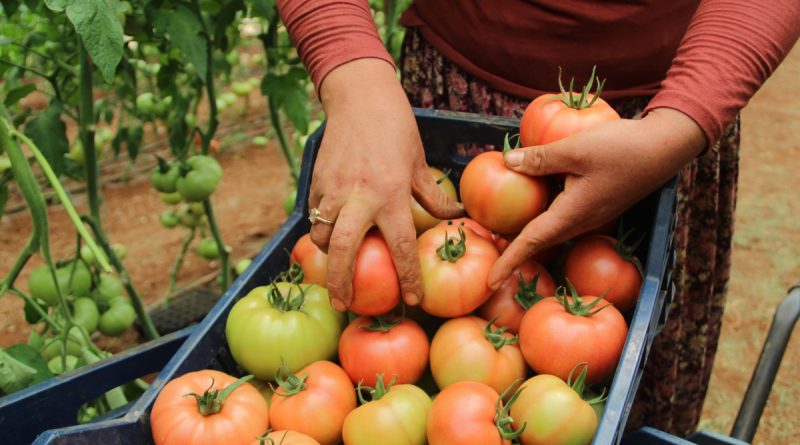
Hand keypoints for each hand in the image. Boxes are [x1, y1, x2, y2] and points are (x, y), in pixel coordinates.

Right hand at [312, 59, 462, 310]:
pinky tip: (327, 236)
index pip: (400, 247)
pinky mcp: (316, 183)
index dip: (408, 278)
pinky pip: (315, 216)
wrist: (360, 98)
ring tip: (334, 271)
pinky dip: (320, 229)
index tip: (411, 300)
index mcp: (391, 195)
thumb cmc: (396, 130)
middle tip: (344, 306)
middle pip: (344, 251)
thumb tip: (455, 219)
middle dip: (341, 283)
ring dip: (326, 257)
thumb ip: (432, 196)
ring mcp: (333, 191)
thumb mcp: (419, 163)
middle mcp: (360, 198)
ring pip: (321, 236)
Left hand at [487, 108, 705, 287]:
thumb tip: (506, 162)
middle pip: (537, 239)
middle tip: (483, 249)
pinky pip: (559, 212)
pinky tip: (527, 193)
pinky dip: (539, 210)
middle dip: (510, 250)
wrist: (664, 147)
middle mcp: (579, 222)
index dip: (509, 262)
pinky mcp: (593, 203)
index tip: (489, 282)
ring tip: (496, 228)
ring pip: (548, 226)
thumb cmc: (622, 149)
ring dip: (524, 231)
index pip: (531, 243)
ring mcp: (588, 214)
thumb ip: (539, 158)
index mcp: (571, 215)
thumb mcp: (575, 149)